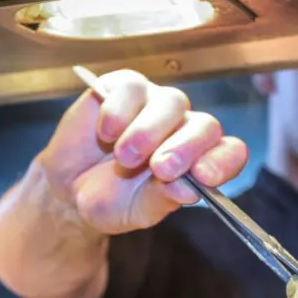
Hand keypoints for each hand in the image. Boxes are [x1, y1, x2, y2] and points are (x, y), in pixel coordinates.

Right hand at [36, 69, 247, 234]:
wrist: (69, 188)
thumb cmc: (112, 199)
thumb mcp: (138, 209)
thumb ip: (164, 198)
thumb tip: (188, 190)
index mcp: (198, 162)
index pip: (229, 153)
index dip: (223, 161)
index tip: (205, 176)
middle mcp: (184, 129)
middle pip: (206, 126)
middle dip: (186, 148)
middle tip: (160, 169)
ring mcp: (157, 105)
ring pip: (172, 103)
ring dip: (148, 132)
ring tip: (124, 158)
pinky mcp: (125, 87)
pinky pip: (133, 88)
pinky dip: (119, 112)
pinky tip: (105, 133)